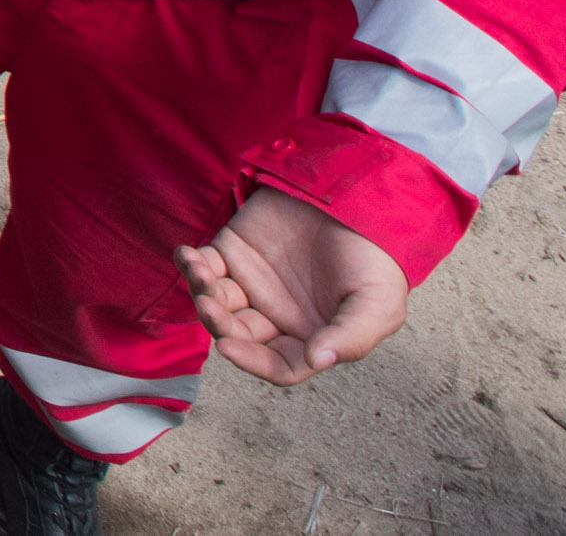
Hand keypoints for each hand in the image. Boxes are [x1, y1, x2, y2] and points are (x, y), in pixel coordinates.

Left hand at [178, 189, 409, 384]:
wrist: (357, 201)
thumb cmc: (374, 260)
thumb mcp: (377, 304)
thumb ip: (351, 337)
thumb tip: (318, 361)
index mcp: (308, 337)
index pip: (276, 364)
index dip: (252, 362)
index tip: (228, 347)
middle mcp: (275, 316)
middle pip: (237, 334)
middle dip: (219, 324)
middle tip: (208, 305)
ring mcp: (252, 284)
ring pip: (216, 301)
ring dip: (201, 291)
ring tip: (200, 271)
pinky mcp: (234, 252)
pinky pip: (205, 265)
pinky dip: (190, 263)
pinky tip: (187, 255)